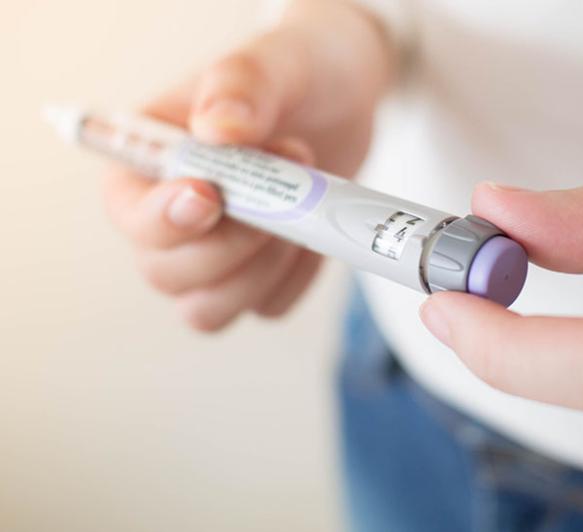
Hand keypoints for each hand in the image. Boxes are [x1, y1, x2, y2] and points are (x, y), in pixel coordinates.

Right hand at [102, 1, 392, 329]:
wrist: (343, 100)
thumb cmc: (294, 76)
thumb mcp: (271, 63)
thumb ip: (240, 87)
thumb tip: (217, 130)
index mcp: (146, 164)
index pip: (129, 215)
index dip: (164, 220)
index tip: (212, 197)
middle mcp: (168, 221)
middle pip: (166, 275)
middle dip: (234, 243)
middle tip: (288, 178)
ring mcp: (213, 257)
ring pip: (210, 309)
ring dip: (263, 270)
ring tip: (301, 209)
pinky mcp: (258, 277)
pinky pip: (269, 307)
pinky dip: (296, 277)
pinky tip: (311, 230)